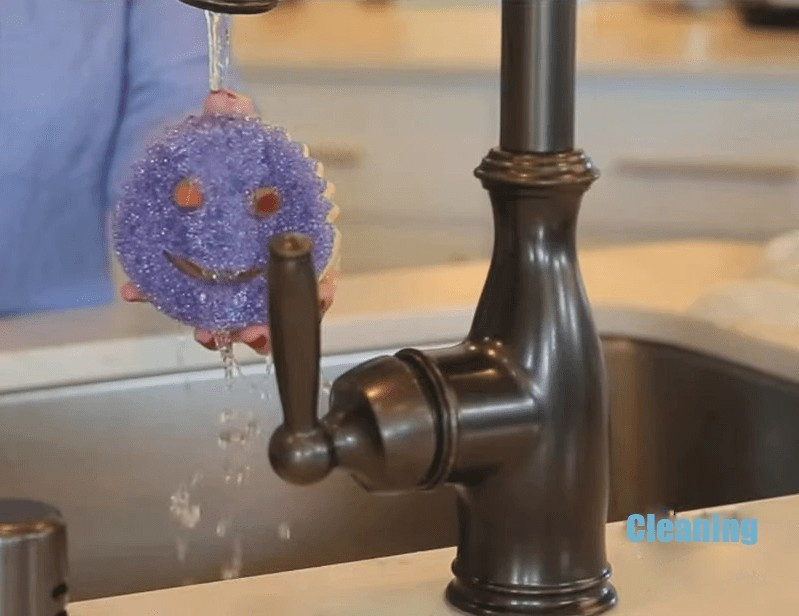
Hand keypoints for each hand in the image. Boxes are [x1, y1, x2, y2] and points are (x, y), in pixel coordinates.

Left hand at [119, 89, 337, 354]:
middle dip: (268, 325)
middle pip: (279, 303)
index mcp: (292, 229)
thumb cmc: (230, 152)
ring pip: (240, 313)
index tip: (318, 299)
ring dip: (225, 330)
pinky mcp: (203, 276)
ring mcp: (237, 273)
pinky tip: (140, 293)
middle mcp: (268, 259)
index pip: (317, 265)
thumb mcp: (237, 133)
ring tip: (206, 334)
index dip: (320, 289)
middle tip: (250, 333)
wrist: (196, 159)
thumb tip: (225, 101)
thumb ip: (235, 118)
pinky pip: (193, 298)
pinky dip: (171, 302)